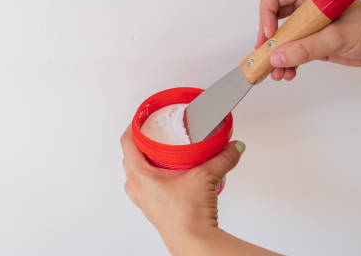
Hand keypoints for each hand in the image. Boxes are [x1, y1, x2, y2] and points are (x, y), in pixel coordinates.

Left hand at [121, 127, 278, 255]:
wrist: (194, 242)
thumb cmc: (188, 216)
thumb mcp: (206, 177)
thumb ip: (222, 158)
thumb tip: (232, 147)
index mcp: (140, 175)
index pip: (127, 142)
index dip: (133, 126)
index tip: (141, 118)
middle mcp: (137, 188)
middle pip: (130, 157)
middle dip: (140, 143)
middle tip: (153, 132)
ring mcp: (143, 201)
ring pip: (136, 174)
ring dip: (144, 162)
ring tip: (160, 153)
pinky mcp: (153, 210)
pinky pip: (145, 188)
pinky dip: (152, 178)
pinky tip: (169, 176)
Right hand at [256, 0, 360, 80]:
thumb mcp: (338, 37)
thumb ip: (306, 48)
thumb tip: (277, 57)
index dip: (266, 13)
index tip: (270, 34)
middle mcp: (307, 8)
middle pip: (272, 17)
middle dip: (266, 38)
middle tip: (264, 55)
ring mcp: (309, 25)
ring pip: (280, 37)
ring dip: (275, 55)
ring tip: (276, 72)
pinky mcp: (313, 41)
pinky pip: (291, 51)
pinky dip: (286, 63)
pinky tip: (288, 73)